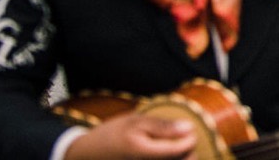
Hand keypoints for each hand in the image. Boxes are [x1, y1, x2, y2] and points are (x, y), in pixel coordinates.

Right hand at [66, 112, 196, 158]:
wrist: (87, 155)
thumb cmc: (111, 135)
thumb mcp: (135, 122)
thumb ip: (162, 126)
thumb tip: (189, 128)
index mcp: (144, 152)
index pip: (182, 150)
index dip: (191, 138)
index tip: (188, 130)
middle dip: (189, 151)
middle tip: (185, 139)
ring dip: (182, 158)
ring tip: (177, 149)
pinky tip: (168, 156)